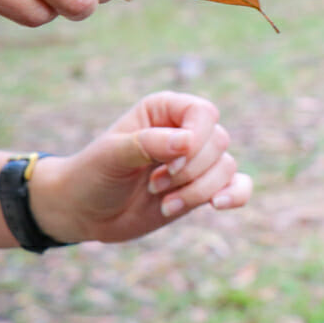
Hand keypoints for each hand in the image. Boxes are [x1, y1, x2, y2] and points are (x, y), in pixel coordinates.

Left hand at [27, 91, 252, 243]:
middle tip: (153, 184)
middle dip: (189, 171)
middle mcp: (186, 132)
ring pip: (226, 168)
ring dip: (196, 191)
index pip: (203, 113)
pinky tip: (216, 206)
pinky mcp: (204, 188)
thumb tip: (187, 142)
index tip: (169, 162)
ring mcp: (197, 162)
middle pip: (218, 142)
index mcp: (165, 111)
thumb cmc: (92, 175)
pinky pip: (239, 186)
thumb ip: (148, 144)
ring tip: (163, 202)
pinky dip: (234, 195)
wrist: (84, 211)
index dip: (196, 138)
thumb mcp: (111, 156)